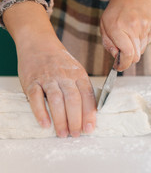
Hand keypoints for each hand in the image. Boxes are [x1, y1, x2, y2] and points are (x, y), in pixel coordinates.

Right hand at [3, 2, 96, 137]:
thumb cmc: (60, 62)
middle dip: (75, 120)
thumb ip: (82, 89)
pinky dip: (40, 112)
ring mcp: (48, 78)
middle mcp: (65, 76)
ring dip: (60, 120)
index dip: (89, 113)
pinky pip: (36, 98)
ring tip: (62, 134)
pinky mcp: (32, 80)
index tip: (89, 128)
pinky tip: (45, 124)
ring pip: (56, 101)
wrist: (39, 44)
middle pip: (73, 100)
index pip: (87, 96)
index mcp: (79, 74)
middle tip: (75, 134)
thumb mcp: (76, 71)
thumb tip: (90, 113)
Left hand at [100, 0, 150, 70]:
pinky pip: (147, 42)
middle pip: (135, 56)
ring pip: (141, 50)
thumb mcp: (105, 25)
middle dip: (128, 57)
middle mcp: (133, 27)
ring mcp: (145, 26)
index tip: (120, 67)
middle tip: (123, 51)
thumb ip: (109, 44)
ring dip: (135, 47)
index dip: (123, 64)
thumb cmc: (117, 11)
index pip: (126, 54)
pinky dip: (142, 40)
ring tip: (130, 33)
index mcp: (117, 27)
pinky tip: (138, 29)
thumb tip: (117, 60)